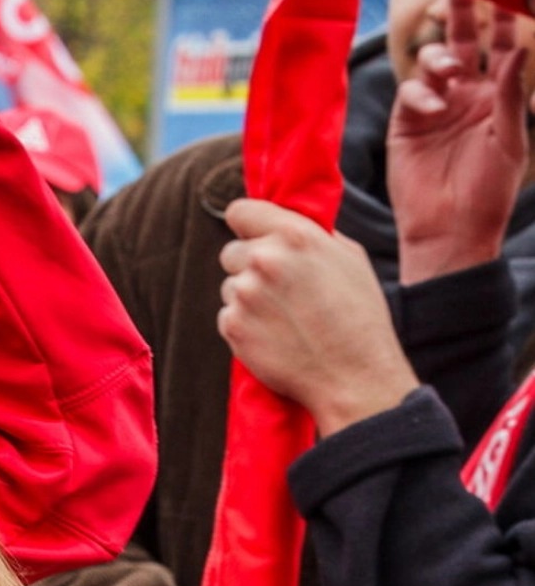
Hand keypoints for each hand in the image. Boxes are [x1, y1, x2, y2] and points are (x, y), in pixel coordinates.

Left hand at [219, 198, 419, 435]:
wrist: (354, 375)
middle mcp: (264, 259)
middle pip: (230, 252)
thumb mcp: (349, 259)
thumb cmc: (359, 317)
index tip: (250, 234)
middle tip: (277, 289)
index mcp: (295, 235)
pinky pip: (227, 315)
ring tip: (284, 317)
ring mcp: (244, 293)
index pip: (240, 211)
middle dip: (247, 266)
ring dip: (247, 298)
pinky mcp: (232, 325)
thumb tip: (286, 226)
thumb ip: (312, 236)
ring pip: (230, 286)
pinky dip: (244, 324)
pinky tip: (275, 336)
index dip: (245, 224)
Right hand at [388, 0, 528, 282]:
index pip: (502, 45)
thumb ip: (510, 94)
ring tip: (450, 72)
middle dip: (462, 8)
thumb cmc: (487, 192)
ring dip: (441, 57)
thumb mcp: (509, 140)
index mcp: (498, 96)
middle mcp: (467, 95)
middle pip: (465, 40)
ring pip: (433, 61)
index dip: (502, 13)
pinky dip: (421, 93)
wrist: (448, 230)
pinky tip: (432, 109)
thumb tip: (519, 50)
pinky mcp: (407, 124)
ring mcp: (435, 107)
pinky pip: (411, 92)